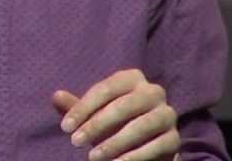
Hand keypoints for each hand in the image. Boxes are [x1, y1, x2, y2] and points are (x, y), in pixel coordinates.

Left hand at [53, 69, 179, 160]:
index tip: (65, 127)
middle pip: (123, 105)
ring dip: (114, 143)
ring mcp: (167, 114)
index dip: (83, 108)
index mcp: (132, 78)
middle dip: (96, 125)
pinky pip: (156, 146)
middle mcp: (154, 92)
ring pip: (141, 126)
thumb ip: (76, 107)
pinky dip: (134, 157)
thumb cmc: (114, 123)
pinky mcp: (174, 138)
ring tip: (93, 157)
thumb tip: (56, 96)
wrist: (146, 145)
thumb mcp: (94, 114)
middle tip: (75, 142)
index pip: (105, 89)